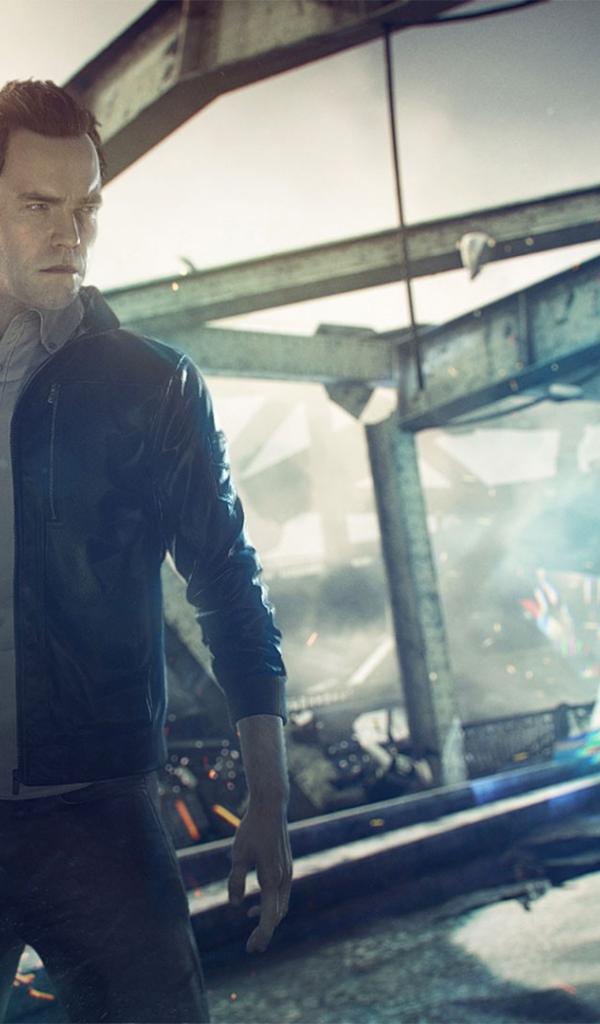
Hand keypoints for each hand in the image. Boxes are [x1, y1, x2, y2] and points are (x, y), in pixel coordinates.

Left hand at [227, 802, 291, 952]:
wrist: (271, 807)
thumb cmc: (252, 829)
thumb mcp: (238, 855)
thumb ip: (236, 881)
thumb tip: (236, 905)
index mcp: (272, 878)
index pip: (269, 917)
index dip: (261, 935)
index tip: (252, 949)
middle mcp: (284, 878)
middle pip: (278, 915)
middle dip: (265, 932)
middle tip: (251, 947)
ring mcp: (287, 872)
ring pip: (282, 905)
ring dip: (269, 919)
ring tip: (252, 926)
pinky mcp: (286, 866)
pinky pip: (282, 894)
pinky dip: (272, 905)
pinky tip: (255, 905)